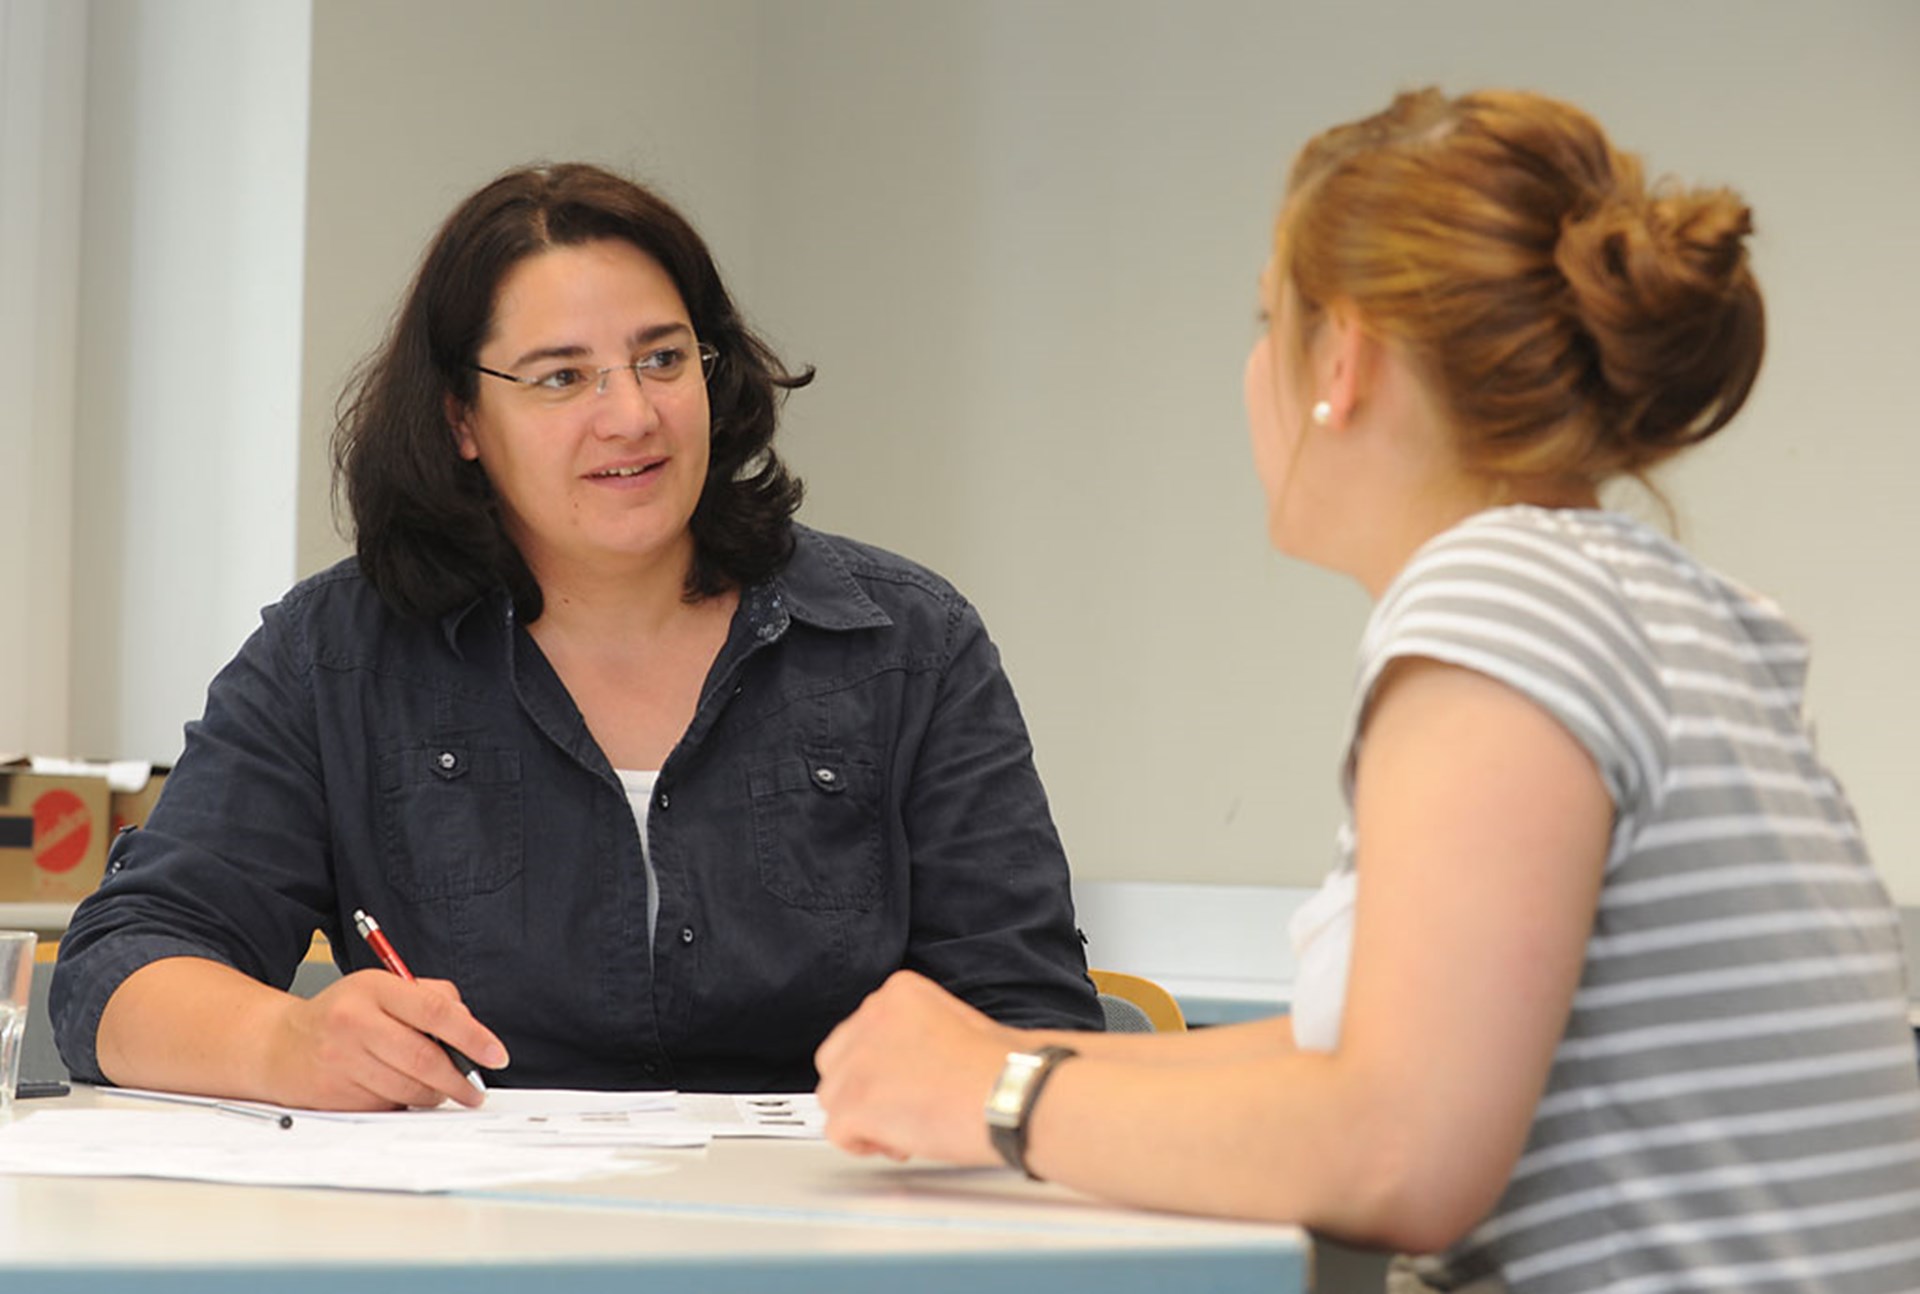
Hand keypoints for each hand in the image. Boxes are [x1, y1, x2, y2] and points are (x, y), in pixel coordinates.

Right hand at [260, 969, 507, 1109]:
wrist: (278, 1044)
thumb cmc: (341, 1014)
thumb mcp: (384, 988)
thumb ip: (432, 999)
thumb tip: (471, 1028)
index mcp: (374, 988)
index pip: (435, 1011)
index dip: (473, 1036)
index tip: (495, 1055)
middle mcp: (355, 1022)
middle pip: (424, 1058)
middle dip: (459, 1079)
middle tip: (475, 1090)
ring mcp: (342, 1060)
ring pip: (408, 1088)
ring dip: (434, 1095)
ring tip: (440, 1090)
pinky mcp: (334, 1093)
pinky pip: (386, 1106)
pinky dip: (404, 1104)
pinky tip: (402, 1093)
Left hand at [814, 970, 1021, 1165]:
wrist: (1018, 1095)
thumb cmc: (1004, 1068)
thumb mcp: (957, 1020)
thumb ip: (914, 1032)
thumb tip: (895, 1062)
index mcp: (897, 993)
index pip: (859, 1033)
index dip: (880, 1067)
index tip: (905, 1083)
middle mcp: (872, 1017)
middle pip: (837, 1063)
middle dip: (863, 1091)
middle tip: (901, 1109)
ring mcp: (861, 1061)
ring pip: (833, 1098)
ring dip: (864, 1120)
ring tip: (908, 1127)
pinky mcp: (857, 1104)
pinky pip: (837, 1132)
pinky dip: (864, 1144)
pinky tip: (901, 1141)